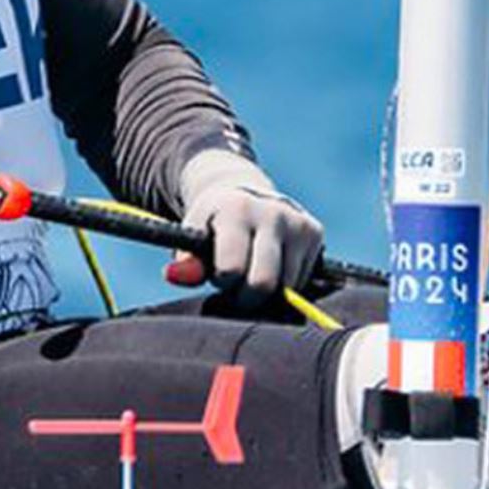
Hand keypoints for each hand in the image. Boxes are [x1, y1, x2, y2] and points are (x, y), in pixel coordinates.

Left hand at [170, 151, 323, 306]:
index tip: (220, 276)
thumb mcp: (193, 234)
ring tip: (252, 272)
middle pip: (263, 283)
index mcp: (236, 210)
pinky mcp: (314, 231)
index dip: (223, 281)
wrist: (244, 192)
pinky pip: (301, 280)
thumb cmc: (213, 223)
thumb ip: (185, 259)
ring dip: (267, 291)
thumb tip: (174, 275)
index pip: (232, 268)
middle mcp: (271, 213)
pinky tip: (273, 266)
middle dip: (246, 295)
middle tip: (237, 286)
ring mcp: (296, 221)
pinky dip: (285, 283)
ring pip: (286, 286)